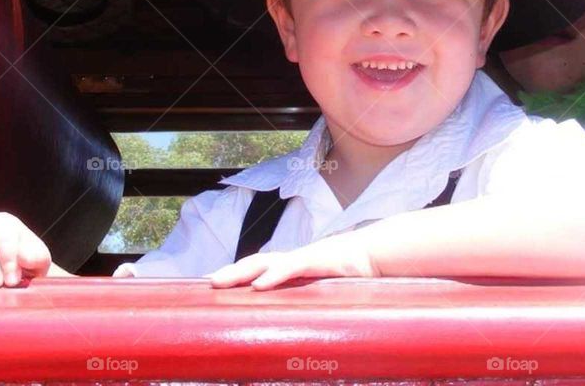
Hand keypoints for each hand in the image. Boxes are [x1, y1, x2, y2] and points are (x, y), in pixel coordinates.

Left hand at [206, 232, 378, 289]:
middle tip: (207, 282)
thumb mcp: (326, 292)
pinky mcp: (318, 260)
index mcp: (294, 269)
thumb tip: (298, 329)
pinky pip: (292, 267)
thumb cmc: (352, 276)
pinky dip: (274, 275)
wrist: (377, 256)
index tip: (214, 284)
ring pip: (265, 262)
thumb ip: (309, 304)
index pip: (260, 270)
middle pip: (255, 264)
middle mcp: (294, 261)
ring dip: (241, 271)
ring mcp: (303, 258)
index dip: (237, 275)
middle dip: (230, 272)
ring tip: (220, 280)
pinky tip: (258, 284)